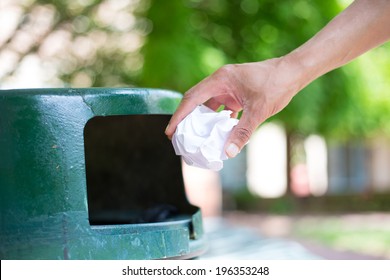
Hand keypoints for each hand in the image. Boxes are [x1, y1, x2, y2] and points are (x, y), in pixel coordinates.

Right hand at [165, 57, 303, 157]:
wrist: (293, 72)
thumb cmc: (276, 85)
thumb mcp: (258, 110)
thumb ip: (242, 131)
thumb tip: (229, 153)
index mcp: (220, 79)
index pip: (192, 98)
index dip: (179, 116)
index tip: (170, 131)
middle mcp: (221, 81)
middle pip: (196, 101)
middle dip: (187, 119)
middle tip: (178, 137)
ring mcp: (228, 87)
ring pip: (209, 105)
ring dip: (203, 121)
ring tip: (196, 137)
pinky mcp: (236, 93)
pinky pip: (221, 107)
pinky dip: (218, 120)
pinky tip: (218, 133)